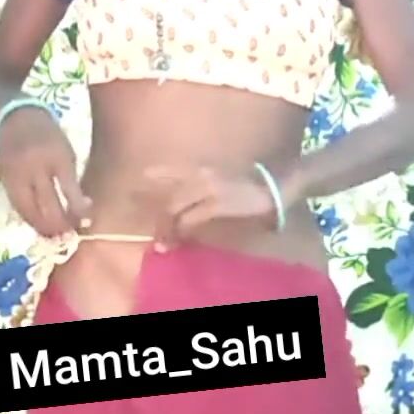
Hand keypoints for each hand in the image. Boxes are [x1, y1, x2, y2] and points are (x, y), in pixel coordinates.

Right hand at [0, 106, 91, 236]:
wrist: (13, 116)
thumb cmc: (47, 135)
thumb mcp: (66, 151)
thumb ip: (71, 181)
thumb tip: (82, 210)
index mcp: (56, 156)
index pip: (68, 190)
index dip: (77, 210)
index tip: (84, 223)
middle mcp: (35, 166)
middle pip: (46, 204)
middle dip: (58, 225)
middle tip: (68, 237)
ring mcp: (16, 174)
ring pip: (28, 209)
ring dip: (41, 227)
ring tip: (53, 237)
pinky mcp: (4, 180)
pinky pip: (17, 205)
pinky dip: (28, 218)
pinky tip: (37, 225)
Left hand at [140, 164, 294, 247]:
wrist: (272, 186)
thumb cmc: (249, 183)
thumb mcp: (223, 178)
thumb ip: (203, 186)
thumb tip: (186, 199)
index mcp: (202, 169)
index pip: (172, 170)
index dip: (156, 174)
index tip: (141, 178)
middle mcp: (201, 176)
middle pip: (171, 197)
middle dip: (159, 218)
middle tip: (155, 235)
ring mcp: (208, 190)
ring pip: (176, 208)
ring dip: (168, 229)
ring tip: (163, 244)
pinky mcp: (217, 204)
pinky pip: (191, 219)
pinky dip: (183, 231)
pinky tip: (181, 240)